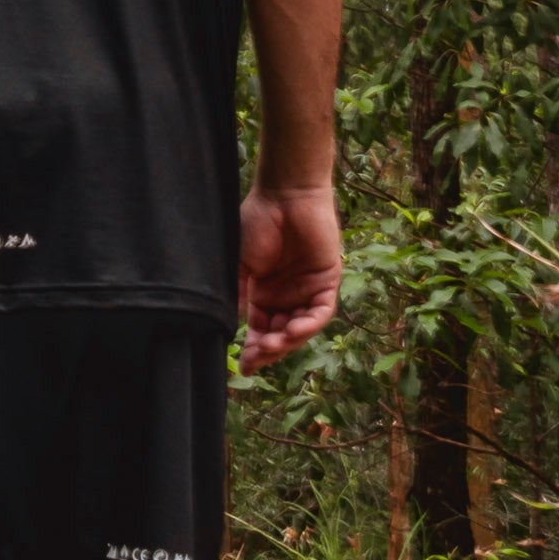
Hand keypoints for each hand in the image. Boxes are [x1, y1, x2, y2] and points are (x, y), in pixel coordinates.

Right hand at [236, 177, 342, 370]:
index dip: (253, 349)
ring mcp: (307, 289)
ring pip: (301, 327)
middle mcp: (287, 295)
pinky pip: (321, 312)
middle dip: (269, 350)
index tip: (242, 365)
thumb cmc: (258, 221)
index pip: (260, 329)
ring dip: (288, 341)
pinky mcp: (327, 280)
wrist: (284, 194)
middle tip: (256, 358)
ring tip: (272, 345)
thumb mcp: (241, 264)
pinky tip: (293, 332)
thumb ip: (238, 295)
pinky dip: (308, 324)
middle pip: (280, 334)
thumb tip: (231, 328)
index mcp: (264, 293)